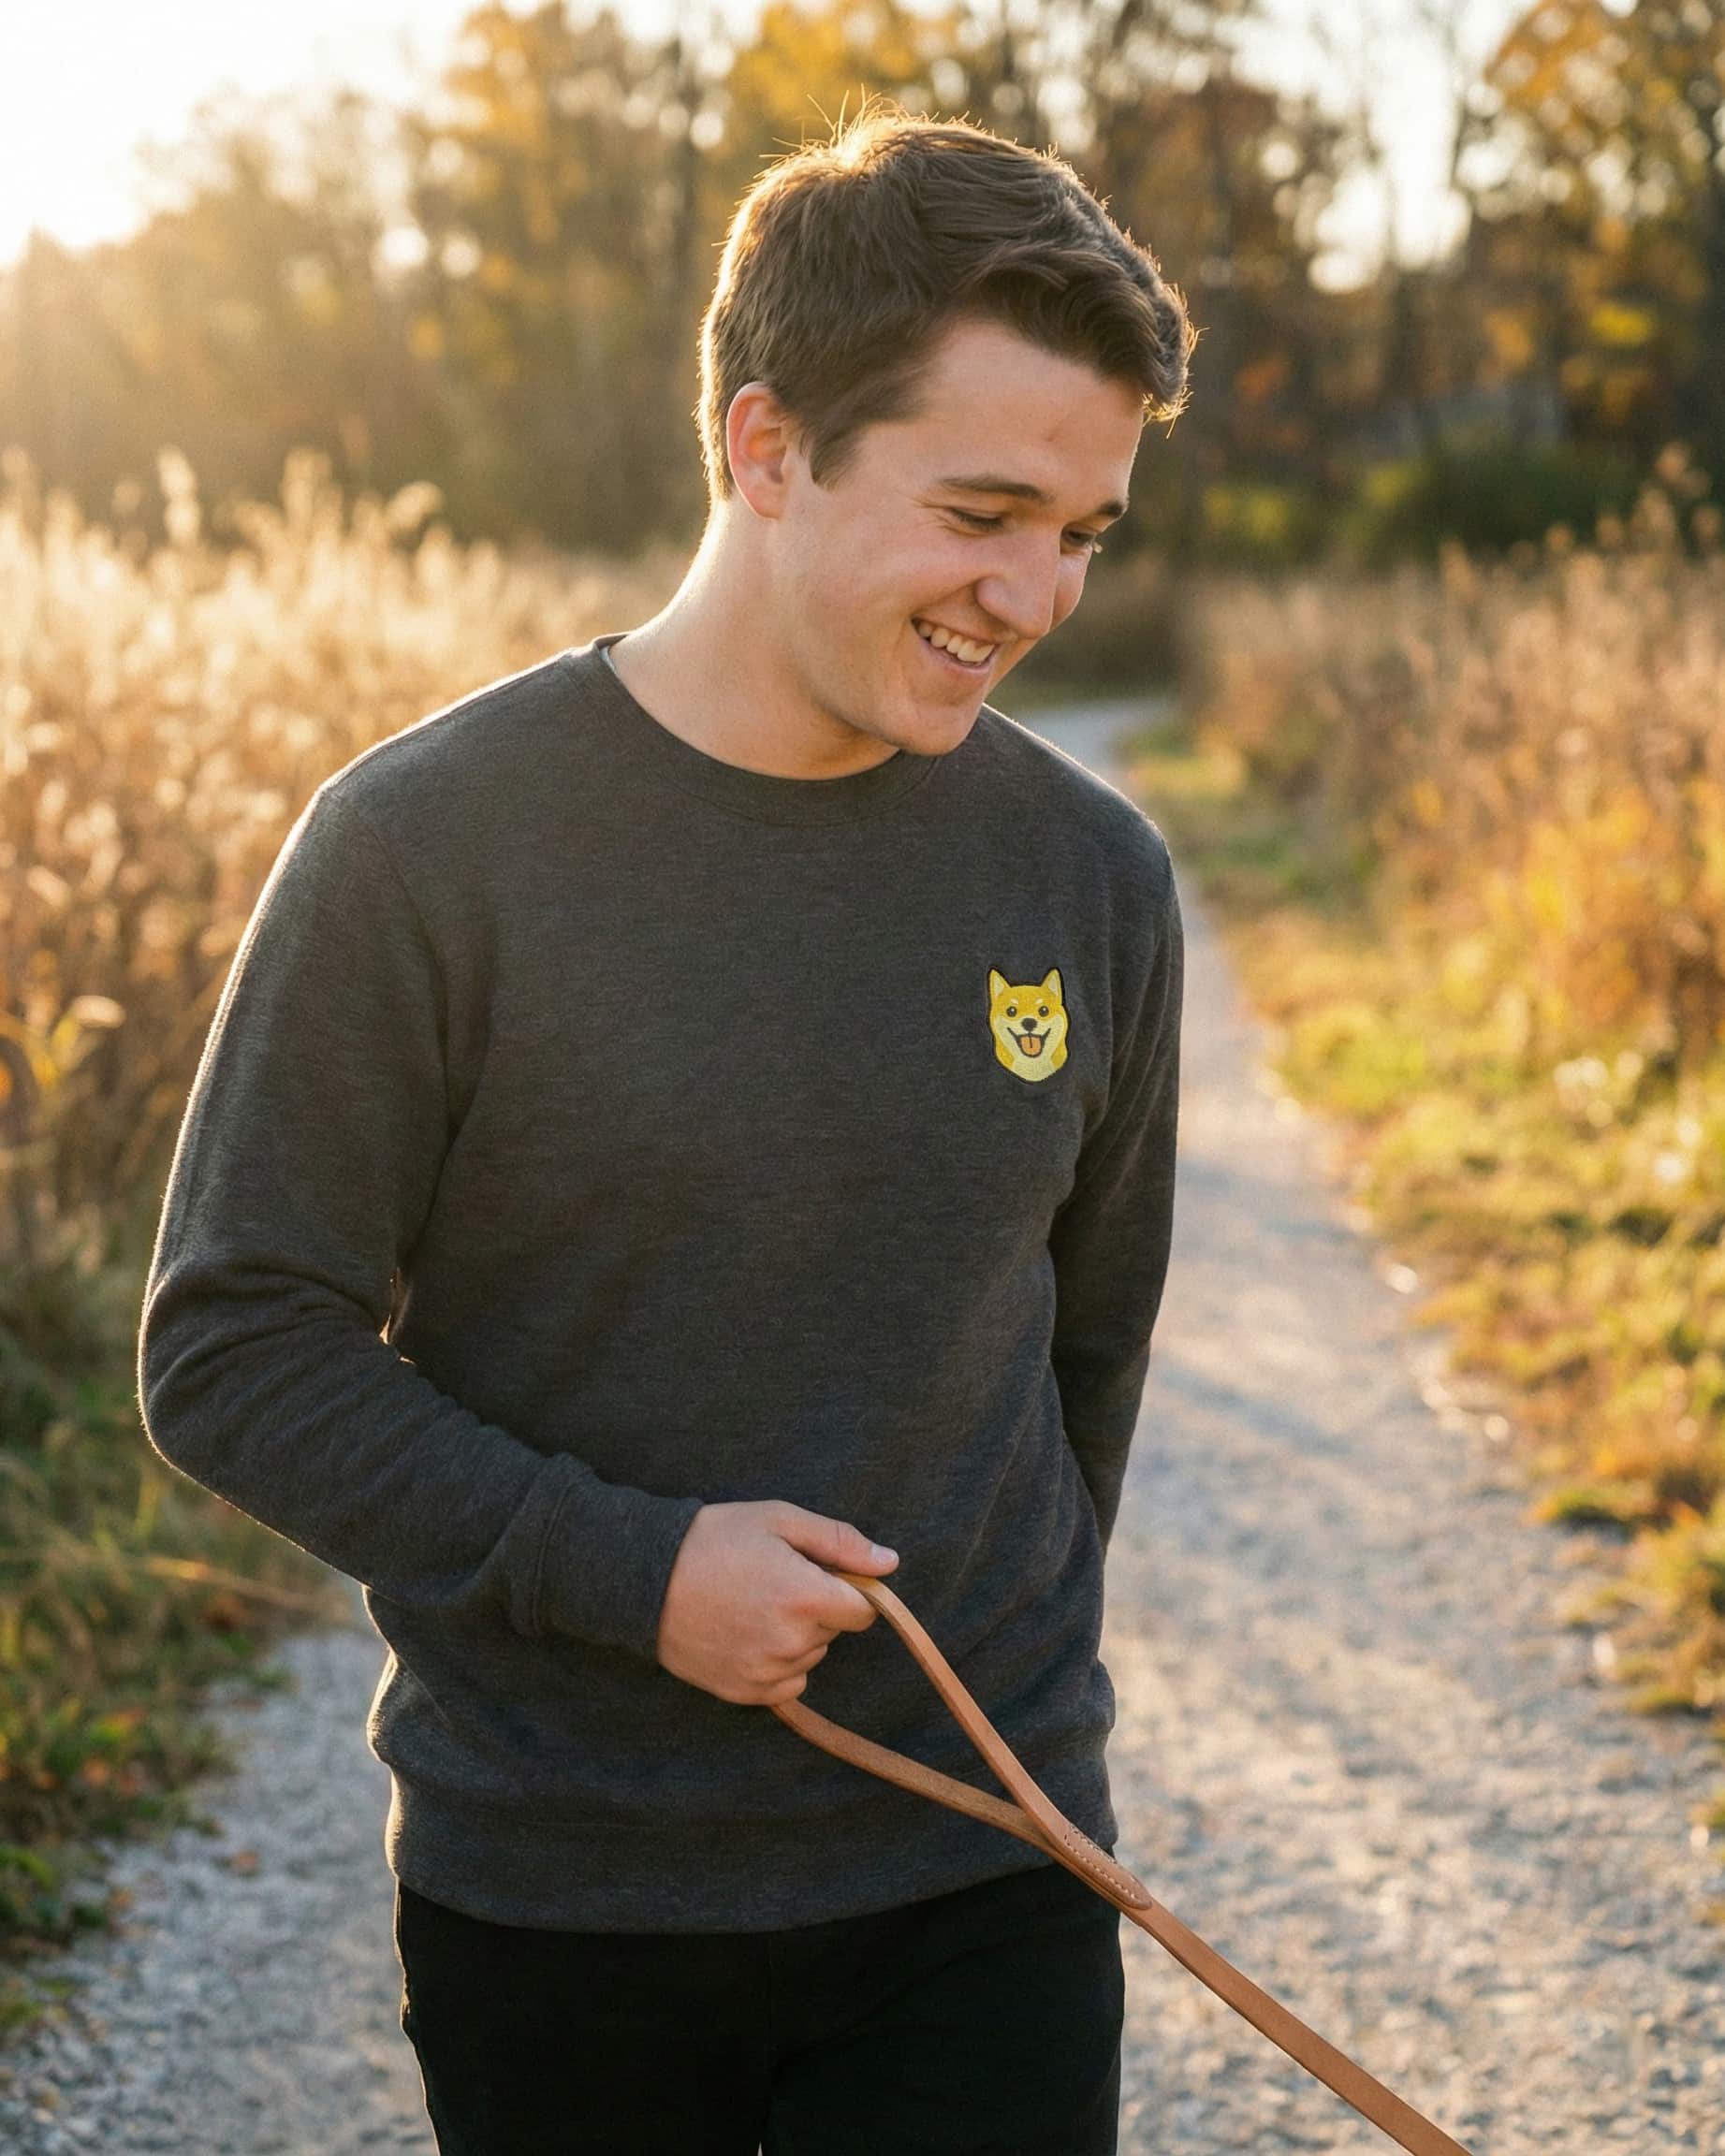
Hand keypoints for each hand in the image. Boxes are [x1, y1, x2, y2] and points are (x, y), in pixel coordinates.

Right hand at [655, 1500, 898, 1704]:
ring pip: (809, 1657)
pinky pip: (787, 1684)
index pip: (863, 1610)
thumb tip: (890, 1562)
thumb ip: (840, 1542)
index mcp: (806, 1598)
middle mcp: (791, 1643)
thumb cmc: (714, 1539)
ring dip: (795, 1636)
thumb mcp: (780, 1520)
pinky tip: (745, 1633)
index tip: (816, 1572)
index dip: (846, 1588)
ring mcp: (766, 1673)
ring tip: (751, 1605)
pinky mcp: (743, 1692)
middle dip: (816, 1607)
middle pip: (833, 1631)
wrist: (644, 1576)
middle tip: (772, 1581)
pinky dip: (776, 1663)